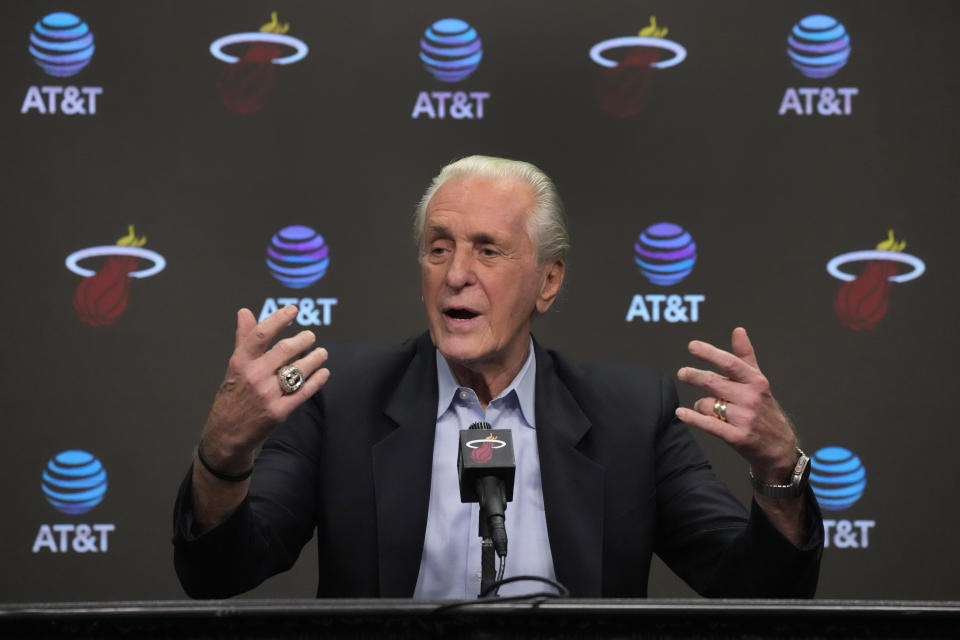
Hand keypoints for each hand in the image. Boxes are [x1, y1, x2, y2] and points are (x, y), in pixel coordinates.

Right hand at [199, 305, 329, 472]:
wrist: (226, 435)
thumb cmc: (232, 397)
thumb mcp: (234, 368)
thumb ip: (244, 339)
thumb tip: (245, 312)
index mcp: (240, 362)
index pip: (261, 333)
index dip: (279, 319)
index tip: (293, 310)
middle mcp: (253, 377)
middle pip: (285, 350)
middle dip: (303, 340)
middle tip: (311, 336)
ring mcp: (267, 395)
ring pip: (298, 370)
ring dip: (315, 359)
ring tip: (322, 353)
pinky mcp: (279, 412)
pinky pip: (304, 391)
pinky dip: (317, 380)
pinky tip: (323, 373)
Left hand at [676, 327, 797, 482]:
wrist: (779, 447)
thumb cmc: (764, 410)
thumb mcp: (758, 382)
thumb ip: (745, 357)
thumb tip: (738, 330)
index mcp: (756, 382)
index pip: (729, 363)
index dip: (709, 353)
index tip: (692, 346)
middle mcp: (751, 398)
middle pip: (713, 382)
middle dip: (693, 376)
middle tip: (682, 373)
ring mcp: (745, 418)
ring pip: (707, 404)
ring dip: (700, 404)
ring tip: (703, 406)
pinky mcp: (737, 437)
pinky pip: (708, 424)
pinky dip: (692, 418)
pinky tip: (681, 413)